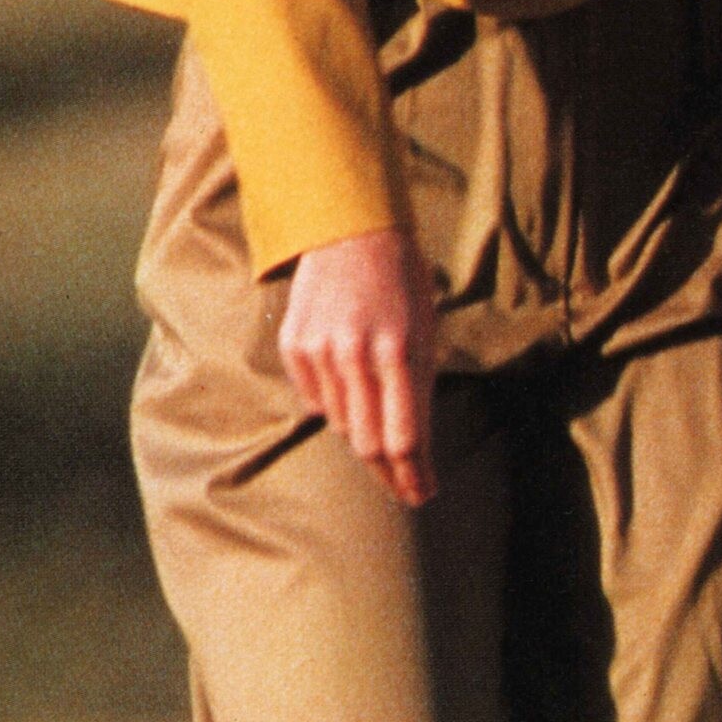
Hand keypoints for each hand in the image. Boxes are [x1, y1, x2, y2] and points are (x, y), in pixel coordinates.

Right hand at [280, 226, 438, 506]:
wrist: (350, 227)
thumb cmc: (402, 277)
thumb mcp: (426, 324)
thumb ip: (417, 381)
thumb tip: (412, 441)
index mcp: (400, 348)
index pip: (405, 435)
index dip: (415, 474)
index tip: (424, 494)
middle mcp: (357, 354)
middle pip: (370, 442)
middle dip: (391, 474)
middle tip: (407, 492)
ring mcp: (320, 352)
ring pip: (342, 423)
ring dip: (364, 435)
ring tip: (383, 437)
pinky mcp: (295, 346)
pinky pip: (316, 399)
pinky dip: (335, 404)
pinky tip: (350, 388)